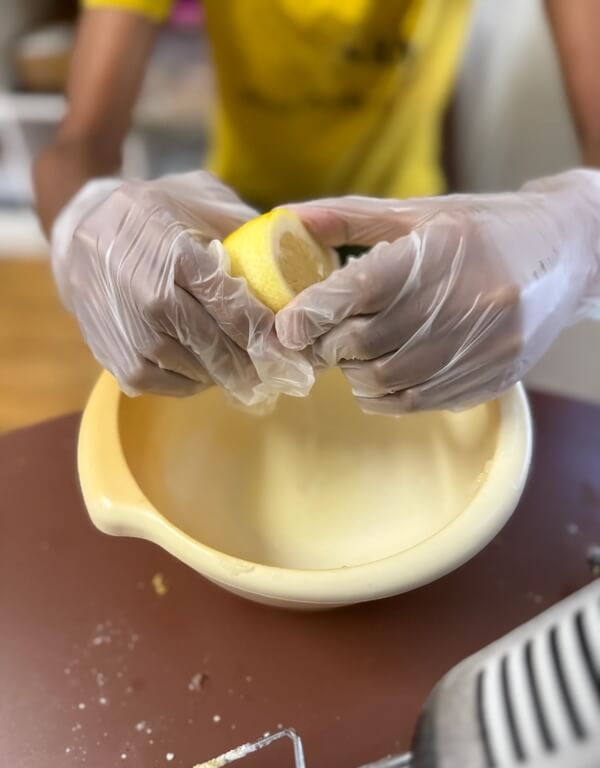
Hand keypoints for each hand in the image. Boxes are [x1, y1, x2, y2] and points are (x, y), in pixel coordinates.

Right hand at [51, 171, 312, 403]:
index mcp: (176, 255)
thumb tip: (300, 250)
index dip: (269, 332)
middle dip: (258, 362)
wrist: (80, 238)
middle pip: (222, 346)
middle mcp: (153, 299)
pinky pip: (173, 387)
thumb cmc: (152, 217)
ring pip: (202, 371)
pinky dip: (197, 382)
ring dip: (231, 374)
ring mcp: (135, 335)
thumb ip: (246, 226)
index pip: (236, 307)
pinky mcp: (120, 363)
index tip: (292, 344)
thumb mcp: (199, 200)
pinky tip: (210, 369)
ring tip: (251, 369)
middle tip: (282, 369)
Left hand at [276, 170, 599, 412]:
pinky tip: (378, 376)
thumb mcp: (419, 212)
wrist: (566, 255)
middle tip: (319, 338)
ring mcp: (480, 345)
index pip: (356, 290)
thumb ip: (349, 218)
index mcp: (439, 251)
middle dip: (327, 346)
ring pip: (386, 380)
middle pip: (364, 342)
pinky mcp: (489, 378)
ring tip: (351, 355)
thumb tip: (285, 220)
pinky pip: (416, 402)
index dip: (311, 312)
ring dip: (352, 374)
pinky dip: (382, 396)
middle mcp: (463, 301)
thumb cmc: (484, 229)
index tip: (287, 326)